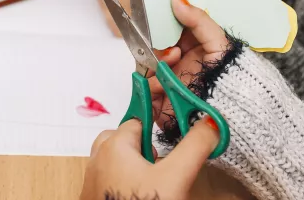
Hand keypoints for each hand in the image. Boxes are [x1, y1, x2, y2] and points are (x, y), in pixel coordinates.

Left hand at [80, 118, 218, 199]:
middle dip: (149, 147)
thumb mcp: (175, 177)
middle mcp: (98, 158)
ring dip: (140, 166)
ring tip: (158, 186)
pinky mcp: (93, 198)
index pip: (141, 119)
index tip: (176, 112)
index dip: (161, 118)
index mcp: (114, 144)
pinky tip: (145, 195)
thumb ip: (194, 146)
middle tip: (167, 166)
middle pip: (129, 139)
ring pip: (121, 161)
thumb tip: (211, 122)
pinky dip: (129, 181)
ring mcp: (93, 180)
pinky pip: (113, 180)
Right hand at [150, 0, 228, 133]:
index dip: (158, 26)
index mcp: (188, 46)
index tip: (157, 22)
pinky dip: (150, 88)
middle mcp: (175, 64)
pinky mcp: (159, 104)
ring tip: (172, 69)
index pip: (164, 31)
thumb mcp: (217, 42)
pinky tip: (164, 87)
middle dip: (157, 49)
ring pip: (144, 69)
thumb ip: (197, 19)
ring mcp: (165, 84)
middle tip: (174, 52)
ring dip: (155, 67)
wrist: (233, 113)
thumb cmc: (230, 76)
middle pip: (150, 50)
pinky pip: (144, 92)